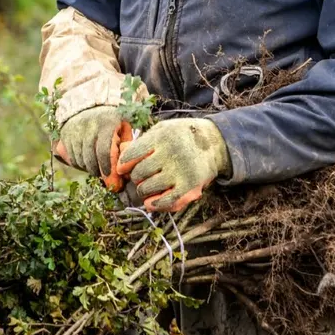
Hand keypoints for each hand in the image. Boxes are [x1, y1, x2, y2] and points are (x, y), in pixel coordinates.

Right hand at [58, 106, 124, 178]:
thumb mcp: (124, 127)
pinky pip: (71, 157)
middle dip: (99, 172)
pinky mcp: (65, 135)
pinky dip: (79, 165)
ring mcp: (75, 130)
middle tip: (107, 177)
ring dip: (89, 169)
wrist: (89, 104)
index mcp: (107, 123)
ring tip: (98, 169)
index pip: (104, 151)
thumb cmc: (112, 120)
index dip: (108, 168)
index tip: (113, 180)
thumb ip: (126, 145)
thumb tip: (125, 168)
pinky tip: (88, 163)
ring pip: (80, 159)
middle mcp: (89, 126)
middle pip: (91, 158)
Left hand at [116, 118, 230, 211]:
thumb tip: (120, 152)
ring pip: (147, 188)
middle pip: (138, 173)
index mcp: (162, 136)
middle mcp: (171, 153)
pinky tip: (151, 202)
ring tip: (150, 185)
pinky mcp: (190, 186)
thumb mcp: (162, 130)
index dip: (123, 164)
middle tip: (142, 175)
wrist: (214, 143)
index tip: (123, 168)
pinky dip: (154, 204)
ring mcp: (181, 171)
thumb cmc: (182, 136)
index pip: (132, 154)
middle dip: (136, 177)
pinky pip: (165, 201)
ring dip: (144, 190)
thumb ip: (141, 141)